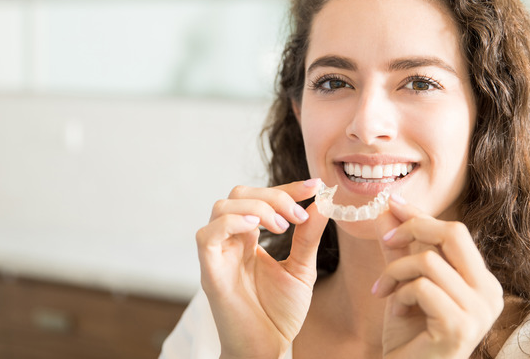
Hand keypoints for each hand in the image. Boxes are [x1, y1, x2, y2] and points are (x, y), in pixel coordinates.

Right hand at [196, 179, 328, 358]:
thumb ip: (307, 237)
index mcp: (249, 238)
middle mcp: (230, 241)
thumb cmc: (279, 314)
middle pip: (238, 194)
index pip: (261, 198)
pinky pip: (207, 235)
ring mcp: (218, 255)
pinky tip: (256, 228)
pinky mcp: (210, 272)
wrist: (267, 349)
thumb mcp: (301, 269)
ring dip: (256, 207)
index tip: (315, 186)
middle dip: (273, 195)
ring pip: (221, 207)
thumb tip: (321, 204)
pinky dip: (231, 222)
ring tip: (282, 226)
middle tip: (298, 214)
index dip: (286, 188)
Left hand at [373, 195, 503, 358]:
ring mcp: (479, 311)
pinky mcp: (460, 326)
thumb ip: (399, 249)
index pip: (455, 232)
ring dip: (395, 272)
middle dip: (413, 228)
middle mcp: (489, 293)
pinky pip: (422, 287)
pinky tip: (395, 312)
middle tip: (387, 241)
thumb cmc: (409, 335)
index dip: (421, 215)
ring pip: (429, 261)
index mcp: (482, 281)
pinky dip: (400, 294)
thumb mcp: (404, 283)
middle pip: (454, 233)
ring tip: (384, 292)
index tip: (391, 203)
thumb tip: (387, 209)